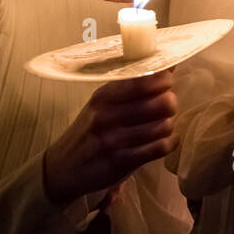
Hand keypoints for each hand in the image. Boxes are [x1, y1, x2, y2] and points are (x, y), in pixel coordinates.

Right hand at [43, 70, 178, 204]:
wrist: (62, 168)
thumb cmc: (90, 131)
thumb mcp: (103, 103)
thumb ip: (133, 85)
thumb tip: (167, 65)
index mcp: (105, 95)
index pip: (147, 79)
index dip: (165, 81)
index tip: (165, 86)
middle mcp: (108, 114)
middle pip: (164, 102)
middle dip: (170, 105)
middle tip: (165, 109)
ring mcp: (114, 139)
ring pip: (165, 126)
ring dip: (168, 127)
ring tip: (161, 127)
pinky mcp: (120, 161)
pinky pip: (160, 148)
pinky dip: (169, 144)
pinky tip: (163, 142)